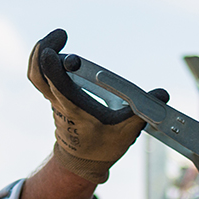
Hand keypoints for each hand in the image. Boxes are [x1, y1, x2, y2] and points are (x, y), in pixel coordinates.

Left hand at [28, 28, 169, 184]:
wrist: (82, 163)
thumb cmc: (103, 147)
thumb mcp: (126, 132)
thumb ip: (143, 112)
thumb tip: (162, 95)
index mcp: (74, 109)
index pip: (56, 86)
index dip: (52, 67)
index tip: (55, 51)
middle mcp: (59, 103)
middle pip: (37, 74)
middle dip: (42, 50)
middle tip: (61, 35)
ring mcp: (54, 99)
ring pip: (36, 73)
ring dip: (42, 52)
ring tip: (59, 38)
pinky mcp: (55, 97)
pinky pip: (42, 75)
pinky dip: (45, 60)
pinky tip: (58, 49)